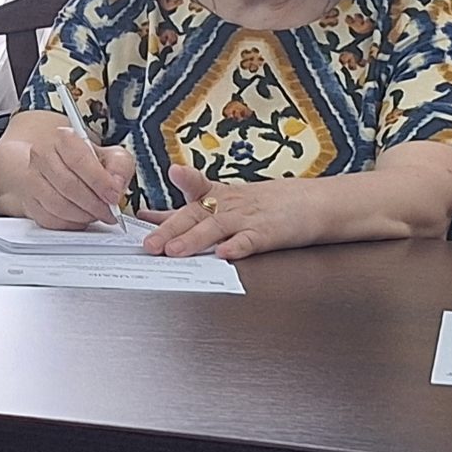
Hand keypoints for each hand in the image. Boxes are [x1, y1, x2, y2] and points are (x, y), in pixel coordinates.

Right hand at [7, 128, 134, 229]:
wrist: (59, 167)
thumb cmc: (87, 163)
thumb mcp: (111, 156)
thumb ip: (120, 166)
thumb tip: (116, 184)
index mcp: (63, 138)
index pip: (79, 160)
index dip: (99, 182)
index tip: (114, 196)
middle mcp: (42, 155)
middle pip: (68, 185)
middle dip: (94, 204)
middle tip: (109, 212)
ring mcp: (32, 179)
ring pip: (58, 205)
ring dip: (83, 215)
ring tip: (97, 214)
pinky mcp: (30, 201)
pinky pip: (50, 219)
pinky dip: (70, 223)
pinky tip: (81, 218)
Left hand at [140, 163, 315, 260]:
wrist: (312, 202)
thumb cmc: (263, 203)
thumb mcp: (223, 200)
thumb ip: (186, 212)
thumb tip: (148, 216)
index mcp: (215, 197)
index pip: (182, 200)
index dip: (163, 206)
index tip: (139, 214)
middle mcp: (227, 206)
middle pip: (194, 215)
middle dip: (169, 230)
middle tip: (149, 244)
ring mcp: (247, 218)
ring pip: (215, 227)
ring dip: (194, 239)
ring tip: (175, 251)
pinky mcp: (268, 233)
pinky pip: (250, 240)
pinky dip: (237, 246)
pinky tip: (224, 254)